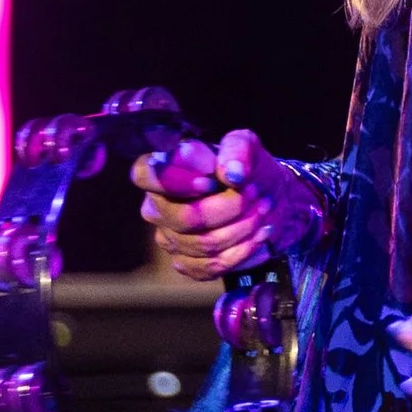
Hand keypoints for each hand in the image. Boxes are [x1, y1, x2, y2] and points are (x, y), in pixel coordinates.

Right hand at [133, 129, 321, 284]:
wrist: (266, 199)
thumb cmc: (246, 168)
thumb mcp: (246, 145)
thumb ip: (236, 150)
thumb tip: (231, 174)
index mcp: (160, 171)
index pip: (144, 175)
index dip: (177, 181)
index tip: (210, 181)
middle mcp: (157, 208)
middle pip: (185, 218)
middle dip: (229, 207)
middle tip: (254, 193)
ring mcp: (170, 239)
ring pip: (204, 243)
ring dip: (243, 228)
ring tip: (263, 209)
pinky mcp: (188, 264)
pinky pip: (212, 265)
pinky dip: (243, 251)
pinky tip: (259, 235)